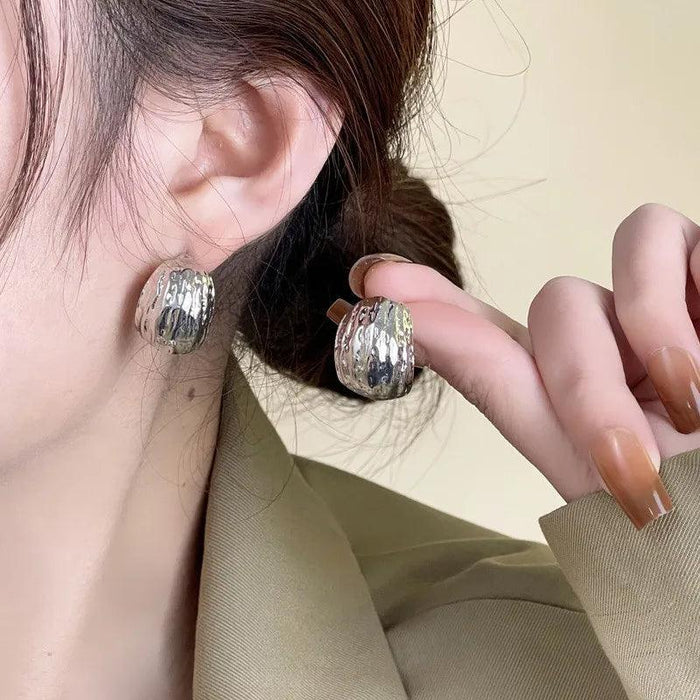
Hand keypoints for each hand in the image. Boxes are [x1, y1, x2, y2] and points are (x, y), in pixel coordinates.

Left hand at [342, 204, 699, 528]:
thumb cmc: (690, 516)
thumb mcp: (593, 463)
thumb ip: (497, 382)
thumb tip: (400, 316)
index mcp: (567, 398)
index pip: (482, 337)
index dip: (424, 307)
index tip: (364, 286)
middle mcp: (606, 348)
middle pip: (550, 313)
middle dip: (580, 388)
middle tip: (631, 473)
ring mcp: (659, 307)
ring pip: (597, 273)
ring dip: (636, 344)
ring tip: (692, 404)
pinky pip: (661, 238)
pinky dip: (674, 304)